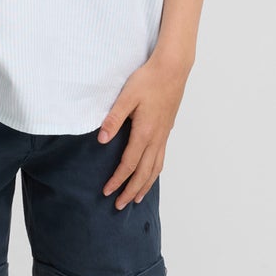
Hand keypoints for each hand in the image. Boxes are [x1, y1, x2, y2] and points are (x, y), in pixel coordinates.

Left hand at [95, 51, 189, 208]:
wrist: (172, 69)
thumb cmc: (148, 80)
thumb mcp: (126, 97)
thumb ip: (114, 119)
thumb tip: (102, 139)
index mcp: (144, 132)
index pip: (129, 164)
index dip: (118, 180)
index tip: (108, 192)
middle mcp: (156, 138)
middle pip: (144, 173)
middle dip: (131, 191)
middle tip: (120, 205)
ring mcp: (163, 135)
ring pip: (155, 168)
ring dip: (145, 185)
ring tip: (137, 198)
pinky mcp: (166, 130)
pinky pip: (161, 158)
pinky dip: (154, 172)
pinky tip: (150, 174)